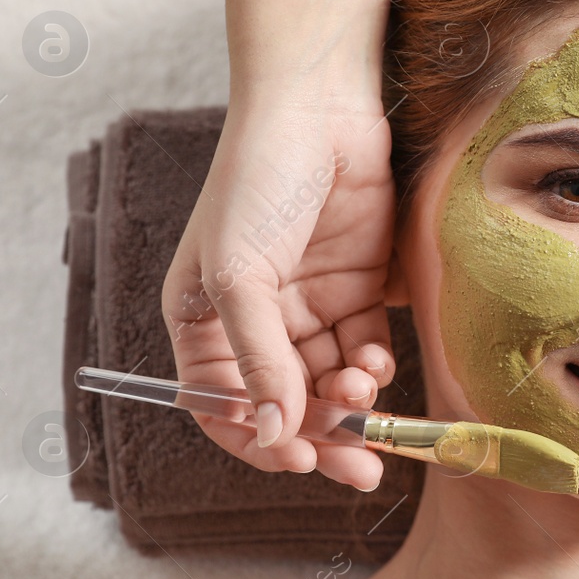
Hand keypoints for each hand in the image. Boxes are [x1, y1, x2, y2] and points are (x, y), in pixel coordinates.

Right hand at [162, 80, 395, 490]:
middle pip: (286, 403)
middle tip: (360, 469)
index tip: (296, 456)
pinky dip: (372, 366)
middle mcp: (255, 322)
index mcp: (204, 322)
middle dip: (322, 436)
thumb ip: (259, 359)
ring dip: (350, 402)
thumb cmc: (257, 181)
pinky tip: (375, 361)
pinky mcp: (356, 289)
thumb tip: (272, 433)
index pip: (223, 407)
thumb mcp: (242, 275)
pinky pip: (364, 349)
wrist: (318, 109)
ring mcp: (307, 307)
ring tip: (364, 395)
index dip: (256, 439)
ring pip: (330, 382)